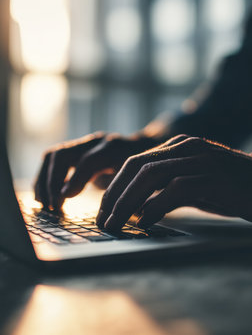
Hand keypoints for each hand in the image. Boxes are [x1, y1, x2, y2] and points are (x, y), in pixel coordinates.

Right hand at [34, 131, 158, 209]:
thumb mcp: (142, 179)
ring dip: (44, 181)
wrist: (143, 146)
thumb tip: (117, 219)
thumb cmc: (143, 168)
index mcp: (114, 148)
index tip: (64, 198)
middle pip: (63, 154)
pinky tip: (44, 197)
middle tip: (53, 207)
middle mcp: (95, 142)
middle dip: (52, 181)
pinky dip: (44, 178)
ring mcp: (83, 144)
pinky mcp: (75, 151)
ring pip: (53, 156)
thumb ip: (130, 195)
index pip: (89, 160)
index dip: (75, 179)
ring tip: (45, 205)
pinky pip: (52, 161)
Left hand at [96, 135, 251, 230]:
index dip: (115, 185)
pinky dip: (156, 205)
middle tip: (103, 219)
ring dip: (128, 201)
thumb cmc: (232, 189)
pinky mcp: (213, 175)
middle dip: (115, 194)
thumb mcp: (195, 186)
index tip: (104, 208)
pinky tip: (145, 221)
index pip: (136, 161)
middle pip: (137, 166)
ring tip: (116, 223)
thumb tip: (137, 206)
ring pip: (151, 175)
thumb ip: (168, 189)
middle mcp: (186, 146)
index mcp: (179, 146)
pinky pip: (176, 188)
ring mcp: (200, 158)